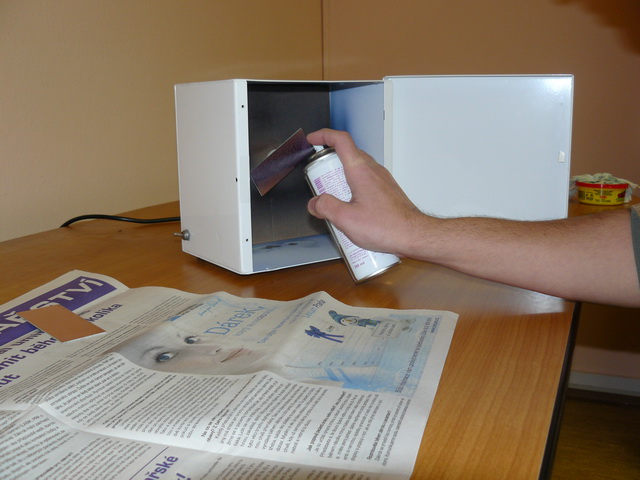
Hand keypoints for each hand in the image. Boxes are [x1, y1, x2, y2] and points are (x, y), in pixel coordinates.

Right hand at [306, 129, 425, 255]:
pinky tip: (350, 210)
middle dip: (329, 164)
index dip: (323, 136)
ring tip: (333, 200)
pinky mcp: (385, 190)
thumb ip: (326, 207)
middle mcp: (372, 170)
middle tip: (319, 181)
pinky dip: (352, 188)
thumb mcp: (346, 220)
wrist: (413, 235)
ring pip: (356, 169)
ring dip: (341, 178)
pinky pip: (365, 181)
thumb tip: (315, 203)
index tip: (312, 141)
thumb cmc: (387, 227)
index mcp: (360, 171)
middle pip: (347, 154)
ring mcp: (381, 179)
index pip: (340, 140)